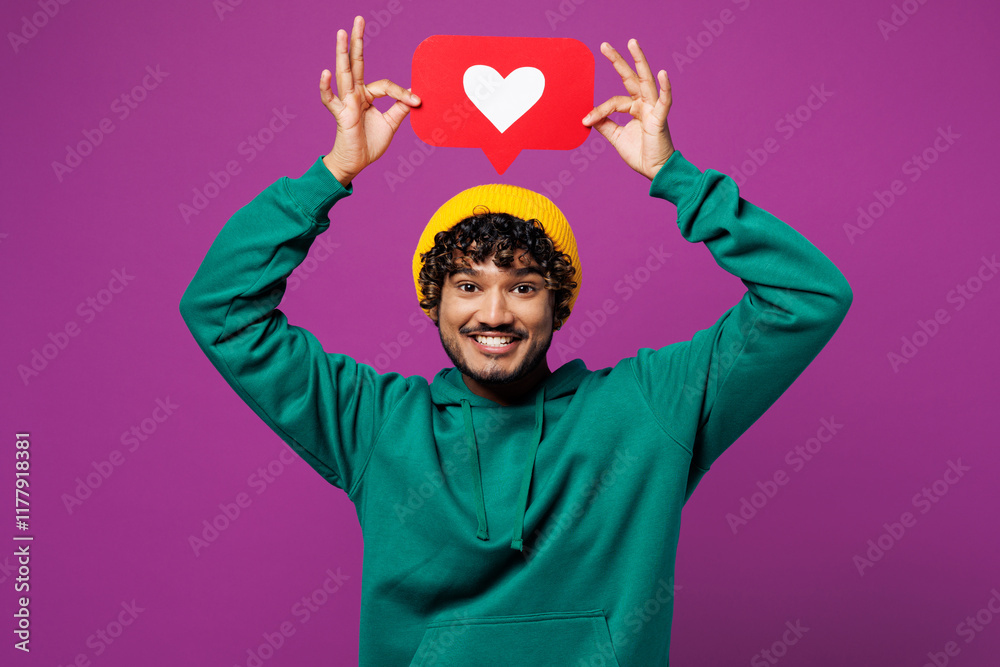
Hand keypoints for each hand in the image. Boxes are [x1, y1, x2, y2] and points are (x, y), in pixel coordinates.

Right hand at [321, 15, 420, 185]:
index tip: (416, 101)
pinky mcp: (340, 115)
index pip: (386, 85)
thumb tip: (415, 95)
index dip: (402, 92)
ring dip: (342, 53)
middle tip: (358, 19)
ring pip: (344, 74)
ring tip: (341, 33)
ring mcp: (346, 103)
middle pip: (356, 63)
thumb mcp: (391, 124)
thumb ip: (400, 108)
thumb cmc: (369, 143)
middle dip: (357, 41)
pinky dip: (327, 87)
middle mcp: (355, 94)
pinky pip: (331, 100)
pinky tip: (326, 73)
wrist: (356, 163)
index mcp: (366, 95)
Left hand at [582, 39, 674, 180]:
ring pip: (646, 81)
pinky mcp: (660, 119)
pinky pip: (664, 101)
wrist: (655, 170)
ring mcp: (654, 109)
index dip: (599, 110)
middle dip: (618, 61)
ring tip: (632, 43)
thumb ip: (604, 124)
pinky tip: (662, 73)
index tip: (585, 120)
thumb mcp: (616, 137)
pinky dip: (665, 87)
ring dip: (639, 61)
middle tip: (604, 45)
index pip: (614, 102)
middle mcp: (645, 104)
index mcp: (635, 108)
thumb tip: (588, 115)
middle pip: (630, 78)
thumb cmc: (640, 154)